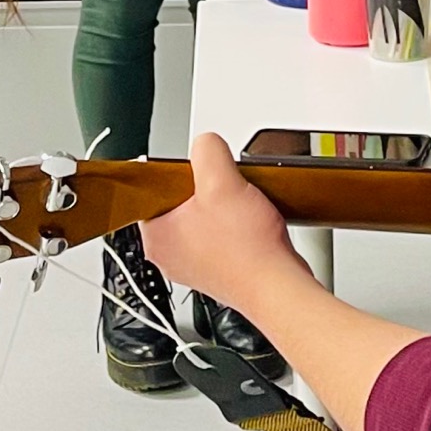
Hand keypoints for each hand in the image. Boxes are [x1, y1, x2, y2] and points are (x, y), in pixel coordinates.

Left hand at [142, 132, 304, 310]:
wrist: (277, 286)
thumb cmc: (247, 251)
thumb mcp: (222, 181)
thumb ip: (207, 151)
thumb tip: (205, 143)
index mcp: (156, 236)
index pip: (152, 191)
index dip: (179, 175)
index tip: (197, 174)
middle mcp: (168, 255)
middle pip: (179, 204)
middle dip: (204, 192)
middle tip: (224, 193)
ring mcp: (193, 265)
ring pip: (201, 220)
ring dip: (222, 210)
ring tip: (239, 211)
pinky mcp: (216, 271)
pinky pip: (219, 238)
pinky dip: (234, 229)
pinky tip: (248, 226)